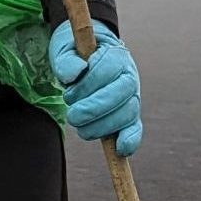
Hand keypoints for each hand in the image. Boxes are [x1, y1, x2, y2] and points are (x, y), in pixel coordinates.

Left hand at [48, 19, 142, 154]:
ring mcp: (132, 97)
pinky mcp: (129, 116)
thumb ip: (67, 60)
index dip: (88, 83)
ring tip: (79, 126)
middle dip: (94, 108)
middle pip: (121, 94)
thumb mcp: (65, 50)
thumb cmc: (75, 55)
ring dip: (102, 125)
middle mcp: (129, 76)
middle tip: (72, 115)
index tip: (68, 89)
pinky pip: (135, 129)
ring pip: (127, 114)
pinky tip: (121, 149)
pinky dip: (130, 140)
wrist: (86, 60)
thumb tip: (76, 73)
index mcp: (116, 55)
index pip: (108, 68)